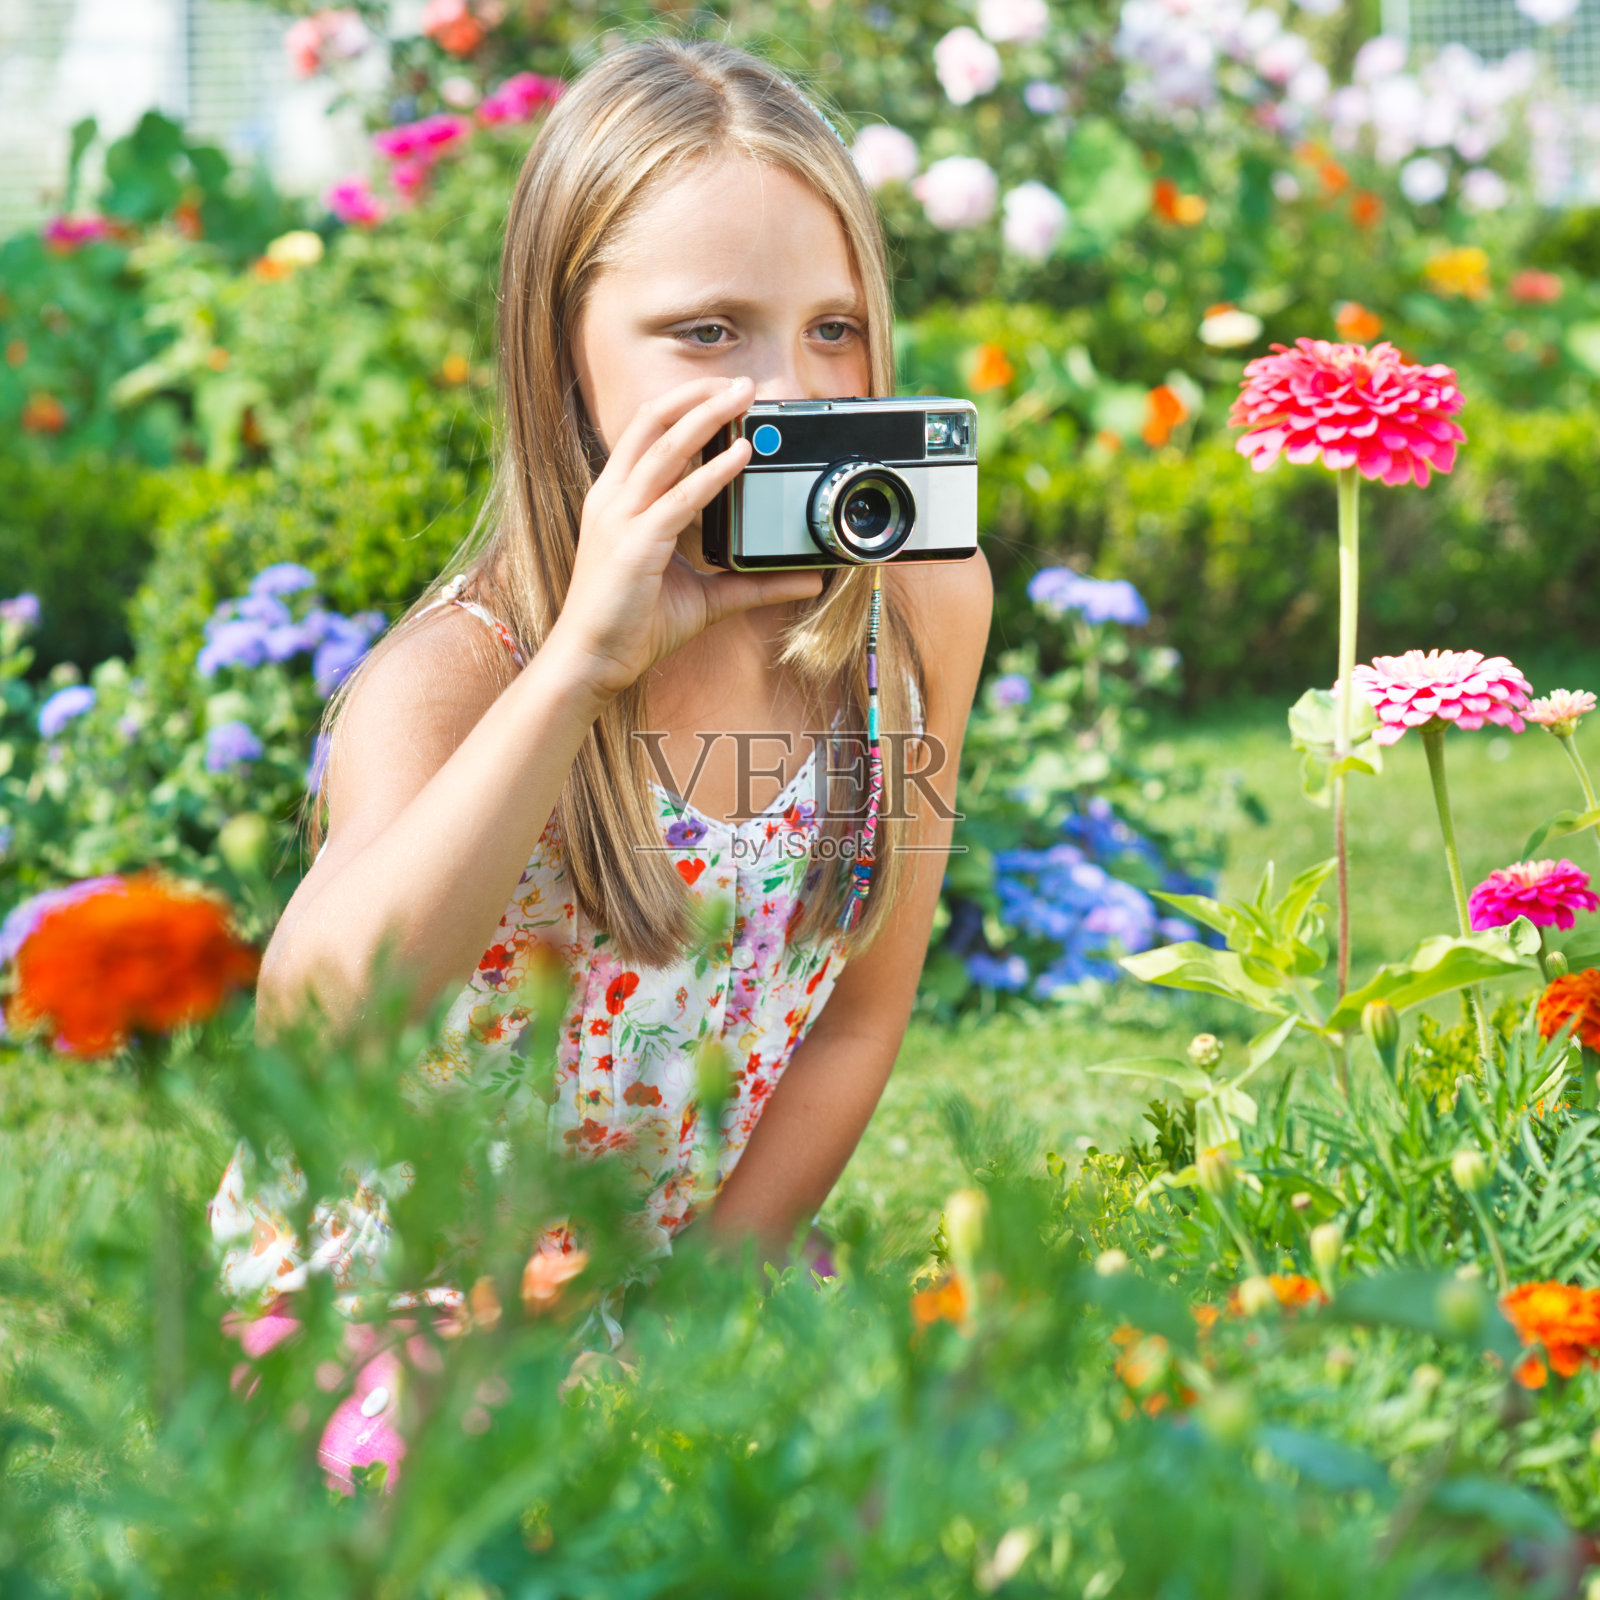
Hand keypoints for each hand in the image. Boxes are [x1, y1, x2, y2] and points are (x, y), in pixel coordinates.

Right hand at [549, 376, 824, 700]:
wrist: (591, 660)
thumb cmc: (633, 625)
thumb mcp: (704, 597)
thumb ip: (751, 584)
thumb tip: (804, 581)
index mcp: (618, 500)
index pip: (647, 433)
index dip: (684, 406)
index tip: (723, 392)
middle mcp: (613, 498)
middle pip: (652, 423)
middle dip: (698, 396)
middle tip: (743, 383)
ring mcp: (619, 518)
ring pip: (664, 447)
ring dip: (707, 416)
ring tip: (744, 397)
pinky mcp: (634, 543)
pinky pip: (680, 497)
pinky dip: (713, 472)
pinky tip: (741, 454)